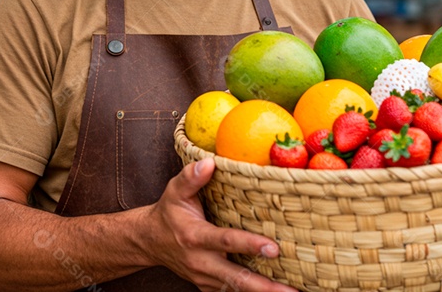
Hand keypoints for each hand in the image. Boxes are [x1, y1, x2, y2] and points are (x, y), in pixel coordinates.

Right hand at [144, 158, 296, 291]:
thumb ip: (191, 177)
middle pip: (236, 278)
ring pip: (236, 290)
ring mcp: (205, 278)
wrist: (149, 242)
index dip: (249, 245)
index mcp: (195, 237)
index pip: (225, 242)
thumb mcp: (175, 191)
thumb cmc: (168, 213)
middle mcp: (201, 262)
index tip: (273, 248)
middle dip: (264, 286)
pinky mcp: (208, 286)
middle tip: (292, 289)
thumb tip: (209, 162)